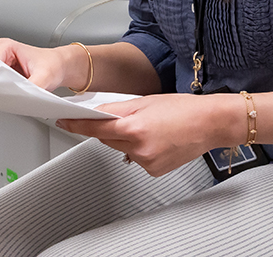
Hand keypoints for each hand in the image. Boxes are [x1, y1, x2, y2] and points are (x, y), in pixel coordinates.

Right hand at [0, 38, 84, 92]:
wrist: (59, 67)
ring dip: (1, 89)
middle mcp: (1, 52)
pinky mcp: (3, 72)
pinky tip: (15, 92)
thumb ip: (31, 87)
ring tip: (17, 91)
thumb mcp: (44, 77)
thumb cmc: (52, 65)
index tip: (5, 91)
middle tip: (14, 92)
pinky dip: (4, 90)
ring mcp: (1, 62)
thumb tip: (20, 97)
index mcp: (6, 46)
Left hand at [57, 93, 240, 176]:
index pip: (94, 127)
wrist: (210, 123)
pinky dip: (140, 150)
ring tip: (150, 127)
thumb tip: (98, 113)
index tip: (63, 121)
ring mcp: (146, 162)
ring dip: (126, 139)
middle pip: (107, 139)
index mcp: (133, 127)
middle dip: (109, 128)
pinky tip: (156, 140)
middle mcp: (138, 148)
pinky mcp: (154, 171)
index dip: (76, 124)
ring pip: (121, 149)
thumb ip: (119, 109)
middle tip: (127, 118)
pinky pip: (136, 159)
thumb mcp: (145, 101)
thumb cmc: (183, 109)